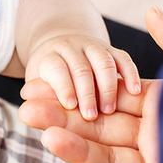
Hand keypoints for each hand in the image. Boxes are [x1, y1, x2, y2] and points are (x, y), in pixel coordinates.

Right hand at [16, 7, 162, 162]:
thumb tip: (151, 10)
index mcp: (159, 111)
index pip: (106, 101)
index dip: (73, 93)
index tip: (39, 86)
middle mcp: (156, 140)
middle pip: (99, 132)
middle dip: (62, 119)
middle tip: (27, 108)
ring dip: (75, 151)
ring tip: (47, 135)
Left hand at [25, 34, 140, 119]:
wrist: (59, 51)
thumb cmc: (47, 82)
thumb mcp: (38, 89)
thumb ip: (40, 99)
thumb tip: (28, 111)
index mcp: (48, 57)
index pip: (55, 68)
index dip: (63, 86)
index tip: (70, 105)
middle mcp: (70, 48)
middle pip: (80, 66)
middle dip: (86, 91)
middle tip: (91, 115)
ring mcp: (92, 47)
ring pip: (103, 61)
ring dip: (107, 85)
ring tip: (109, 109)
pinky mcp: (112, 51)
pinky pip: (123, 58)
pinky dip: (129, 73)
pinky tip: (135, 91)